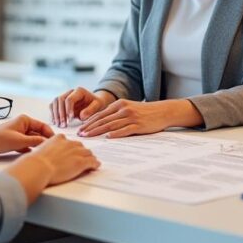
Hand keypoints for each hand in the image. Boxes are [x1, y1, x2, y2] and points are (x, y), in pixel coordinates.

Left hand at [0, 115, 53, 158]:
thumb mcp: (19, 140)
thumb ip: (35, 142)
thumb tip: (48, 143)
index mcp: (25, 120)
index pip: (43, 126)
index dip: (50, 134)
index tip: (56, 142)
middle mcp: (22, 125)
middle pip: (38, 133)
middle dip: (44, 141)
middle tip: (52, 150)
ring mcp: (18, 134)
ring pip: (33, 140)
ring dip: (37, 146)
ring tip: (44, 153)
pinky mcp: (14, 142)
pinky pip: (26, 145)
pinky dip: (30, 149)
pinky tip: (33, 155)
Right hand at [19, 134, 99, 185]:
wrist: (38, 167)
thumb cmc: (36, 162)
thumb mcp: (41, 150)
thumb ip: (47, 149)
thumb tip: (45, 154)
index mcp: (59, 138)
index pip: (70, 141)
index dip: (72, 148)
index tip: (72, 151)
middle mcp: (70, 143)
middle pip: (80, 146)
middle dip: (81, 152)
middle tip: (82, 157)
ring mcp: (76, 152)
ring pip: (88, 153)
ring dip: (89, 158)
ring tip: (91, 162)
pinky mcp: (81, 162)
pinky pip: (92, 162)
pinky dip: (95, 164)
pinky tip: (96, 166)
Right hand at [50, 87, 116, 126]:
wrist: (95, 103)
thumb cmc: (97, 104)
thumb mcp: (98, 106)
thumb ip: (91, 110)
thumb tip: (81, 116)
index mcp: (79, 91)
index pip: (69, 99)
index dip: (68, 109)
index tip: (70, 120)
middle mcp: (70, 92)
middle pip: (60, 100)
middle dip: (60, 113)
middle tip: (64, 125)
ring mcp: (64, 96)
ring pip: (55, 102)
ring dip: (55, 114)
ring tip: (59, 125)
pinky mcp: (61, 102)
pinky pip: (53, 106)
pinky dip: (53, 114)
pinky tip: (55, 122)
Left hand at [78, 99, 193, 138]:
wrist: (163, 111)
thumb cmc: (145, 112)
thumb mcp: (129, 108)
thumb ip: (116, 114)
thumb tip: (102, 124)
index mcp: (120, 104)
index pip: (100, 114)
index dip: (89, 122)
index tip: (79, 129)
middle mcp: (124, 109)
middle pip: (103, 120)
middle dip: (89, 128)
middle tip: (79, 135)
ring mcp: (131, 117)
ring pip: (111, 125)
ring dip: (98, 131)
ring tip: (88, 137)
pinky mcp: (139, 125)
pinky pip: (125, 130)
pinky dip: (116, 134)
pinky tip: (108, 137)